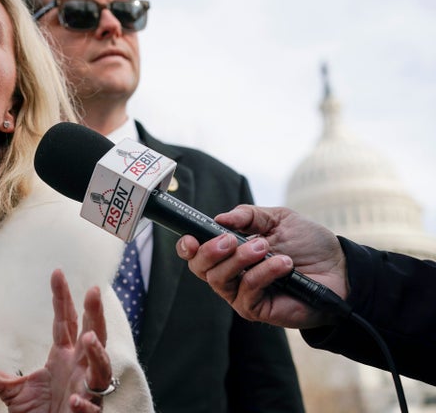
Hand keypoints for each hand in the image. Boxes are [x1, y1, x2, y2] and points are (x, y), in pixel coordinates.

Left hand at [0, 269, 113, 412]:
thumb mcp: (10, 392)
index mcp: (63, 356)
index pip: (65, 322)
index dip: (62, 298)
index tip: (57, 272)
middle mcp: (79, 367)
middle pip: (93, 334)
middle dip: (95, 313)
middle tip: (93, 290)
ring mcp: (86, 388)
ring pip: (101, 366)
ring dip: (97, 352)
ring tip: (89, 338)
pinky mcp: (87, 412)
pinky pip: (90, 406)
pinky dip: (84, 402)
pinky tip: (75, 398)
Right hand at [176, 205, 347, 328]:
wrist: (339, 268)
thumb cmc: (307, 243)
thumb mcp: (276, 219)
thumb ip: (247, 216)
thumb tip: (220, 218)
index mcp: (229, 251)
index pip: (196, 253)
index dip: (187, 246)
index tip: (191, 237)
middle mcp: (230, 274)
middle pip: (200, 268)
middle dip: (211, 251)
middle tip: (231, 239)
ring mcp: (241, 294)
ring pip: (219, 280)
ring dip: (240, 259)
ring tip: (264, 247)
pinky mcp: (256, 310)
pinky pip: (247, 292)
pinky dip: (263, 273)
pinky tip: (284, 264)